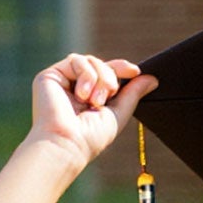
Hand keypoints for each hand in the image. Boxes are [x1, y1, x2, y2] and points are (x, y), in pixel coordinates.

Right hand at [26, 55, 151, 173]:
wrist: (68, 142)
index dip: (121, 68)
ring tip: (95, 101)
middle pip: (101, 64)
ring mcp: (63, 80)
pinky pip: (76, 60)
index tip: (135, 71)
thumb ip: (133, 94)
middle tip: (109, 95)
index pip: (108, 73)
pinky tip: (82, 95)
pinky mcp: (50, 75)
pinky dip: (86, 75)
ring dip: (100, 78)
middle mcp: (76, 87)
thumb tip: (152, 78)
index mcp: (91, 96)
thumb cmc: (92, 136)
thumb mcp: (119, 113)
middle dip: (111, 77)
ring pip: (90, 60)